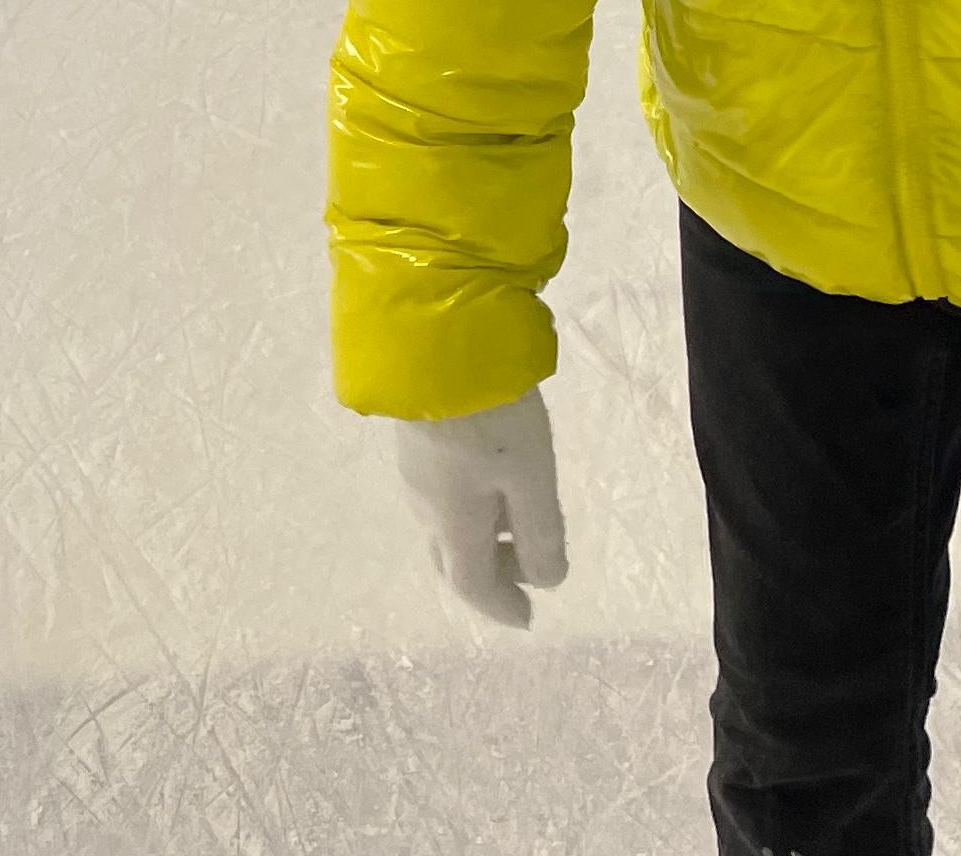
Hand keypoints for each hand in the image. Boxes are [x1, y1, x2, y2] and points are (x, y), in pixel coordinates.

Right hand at [391, 390, 567, 628]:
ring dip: (479, 540)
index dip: (500, 606)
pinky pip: (439, 496)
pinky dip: (467, 510)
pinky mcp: (413, 439)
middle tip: (523, 575)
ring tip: (515, 525)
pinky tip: (489, 483)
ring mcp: (414, 470)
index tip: (528, 617)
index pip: (471, 584)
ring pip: (444, 526)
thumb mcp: (530, 474)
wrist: (433, 344)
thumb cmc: (490, 415)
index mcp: (453, 521)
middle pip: (452, 560)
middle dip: (488, 576)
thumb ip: (540, 531)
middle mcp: (425, 505)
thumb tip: (547, 581)